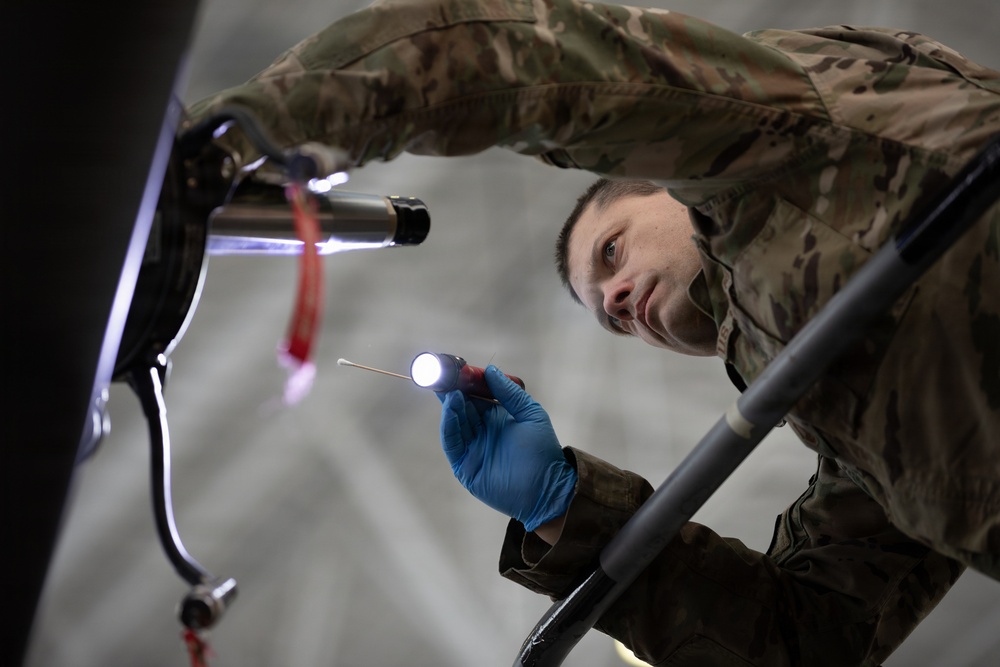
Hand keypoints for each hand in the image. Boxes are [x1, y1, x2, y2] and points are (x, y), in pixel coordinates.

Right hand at [438, 365, 576, 531]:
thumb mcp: (531, 414)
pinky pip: (452, 443)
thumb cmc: (542, 452)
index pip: (475, 398)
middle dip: (452, 393)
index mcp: (496, 419)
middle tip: (444, 375)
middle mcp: (482, 432)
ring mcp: (472, 449)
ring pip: (455, 424)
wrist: (546, 488)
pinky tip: (451, 409)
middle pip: (461, 409)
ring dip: (451, 407)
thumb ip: (509, 393)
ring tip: (450, 391)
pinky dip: (449, 426)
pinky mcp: (465, 466)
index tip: (457, 369)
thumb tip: (491, 370)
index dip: (466, 384)